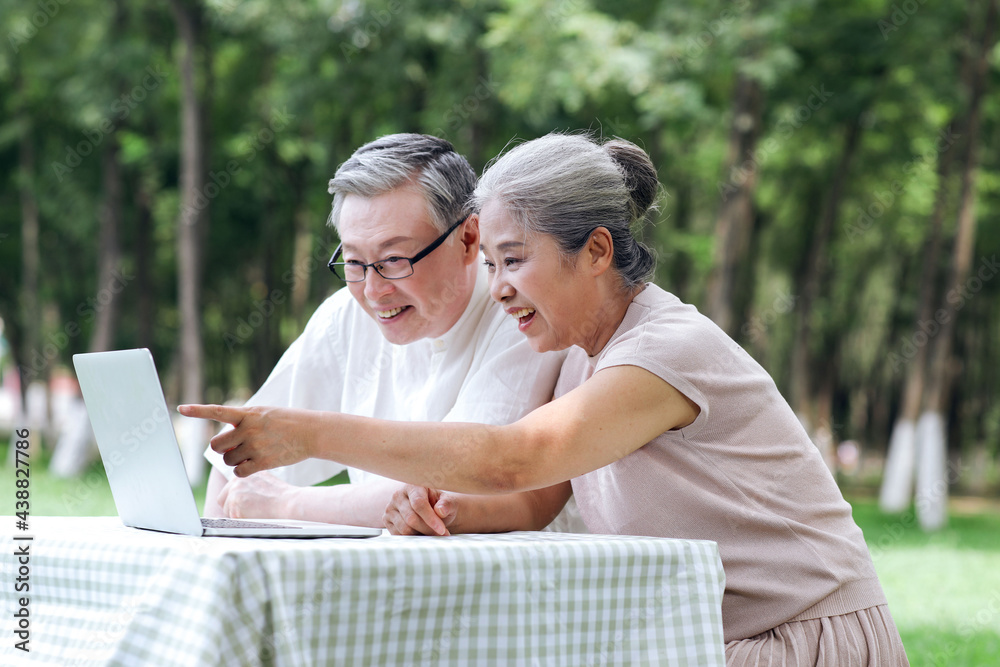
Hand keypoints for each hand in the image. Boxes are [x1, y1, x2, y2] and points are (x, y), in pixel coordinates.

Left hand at [178, 404, 313, 476]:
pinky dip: (243, 471)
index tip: (180, 409)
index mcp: (248, 414)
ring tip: (252, 453)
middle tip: (234, 447)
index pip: (217, 411)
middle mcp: (249, 429)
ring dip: (235, 460)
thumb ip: (244, 421)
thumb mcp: (264, 413)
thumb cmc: (287, 422)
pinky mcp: (263, 461)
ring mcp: (255, 446)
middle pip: (217, 445)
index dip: (198, 411)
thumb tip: (225, 441)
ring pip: (228, 460)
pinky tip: (254, 464)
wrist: (311, 432)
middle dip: (222, 449)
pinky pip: (239, 472)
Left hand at [217, 471, 296, 519]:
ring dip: (237, 515)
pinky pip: (231, 518)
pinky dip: (241, 521)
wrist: (290, 503)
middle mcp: (238, 479)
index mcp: (245, 473)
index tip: (246, 505)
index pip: (230, 490)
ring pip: (226, 510)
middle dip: (232, 507)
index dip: (237, 500)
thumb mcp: (265, 482)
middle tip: (249, 511)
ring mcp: (235, 490)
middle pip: (223, 499)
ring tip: (256, 513)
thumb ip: (251, 485)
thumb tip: (242, 495)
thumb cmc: (283, 497)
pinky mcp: (235, 503)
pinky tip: (255, 516)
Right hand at [383, 485, 457, 535]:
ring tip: (433, 533)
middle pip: (411, 518)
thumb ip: (447, 504)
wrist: (430, 508)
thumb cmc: (439, 504)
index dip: (430, 518)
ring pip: (405, 529)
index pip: (418, 503)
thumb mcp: (448, 502)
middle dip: (428, 529)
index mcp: (413, 486)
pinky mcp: (386, 520)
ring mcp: (390, 508)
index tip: (441, 530)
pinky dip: (413, 538)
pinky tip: (422, 533)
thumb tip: (440, 511)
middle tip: (442, 534)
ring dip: (421, 535)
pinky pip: (399, 535)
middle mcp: (398, 495)